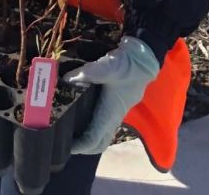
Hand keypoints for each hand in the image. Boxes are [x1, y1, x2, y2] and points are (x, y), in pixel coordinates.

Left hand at [63, 36, 159, 153]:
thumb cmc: (125, 67)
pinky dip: (93, 128)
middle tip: (66, 142)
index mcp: (109, 113)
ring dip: (89, 138)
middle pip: (99, 143)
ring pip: (103, 135)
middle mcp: (113, 117)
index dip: (79, 145)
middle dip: (83, 147)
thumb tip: (65, 80)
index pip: (93, 139)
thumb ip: (84, 74)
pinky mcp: (117, 106)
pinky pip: (104, 125)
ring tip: (71, 132)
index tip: (65, 146)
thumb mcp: (104, 68)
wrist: (143, 61)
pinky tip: (82, 117)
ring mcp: (117, 113)